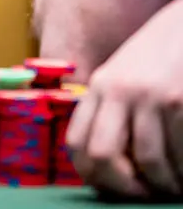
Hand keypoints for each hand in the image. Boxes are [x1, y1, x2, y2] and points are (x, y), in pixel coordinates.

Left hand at [66, 0, 182, 198]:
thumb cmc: (163, 54)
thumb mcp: (127, 75)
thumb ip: (113, 108)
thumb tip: (110, 162)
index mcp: (100, 86)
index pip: (77, 143)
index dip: (93, 176)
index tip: (115, 188)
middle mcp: (118, 90)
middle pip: (102, 155)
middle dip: (123, 187)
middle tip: (146, 194)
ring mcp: (150, 95)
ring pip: (148, 160)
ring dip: (165, 184)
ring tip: (176, 186)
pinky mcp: (180, 100)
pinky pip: (180, 152)